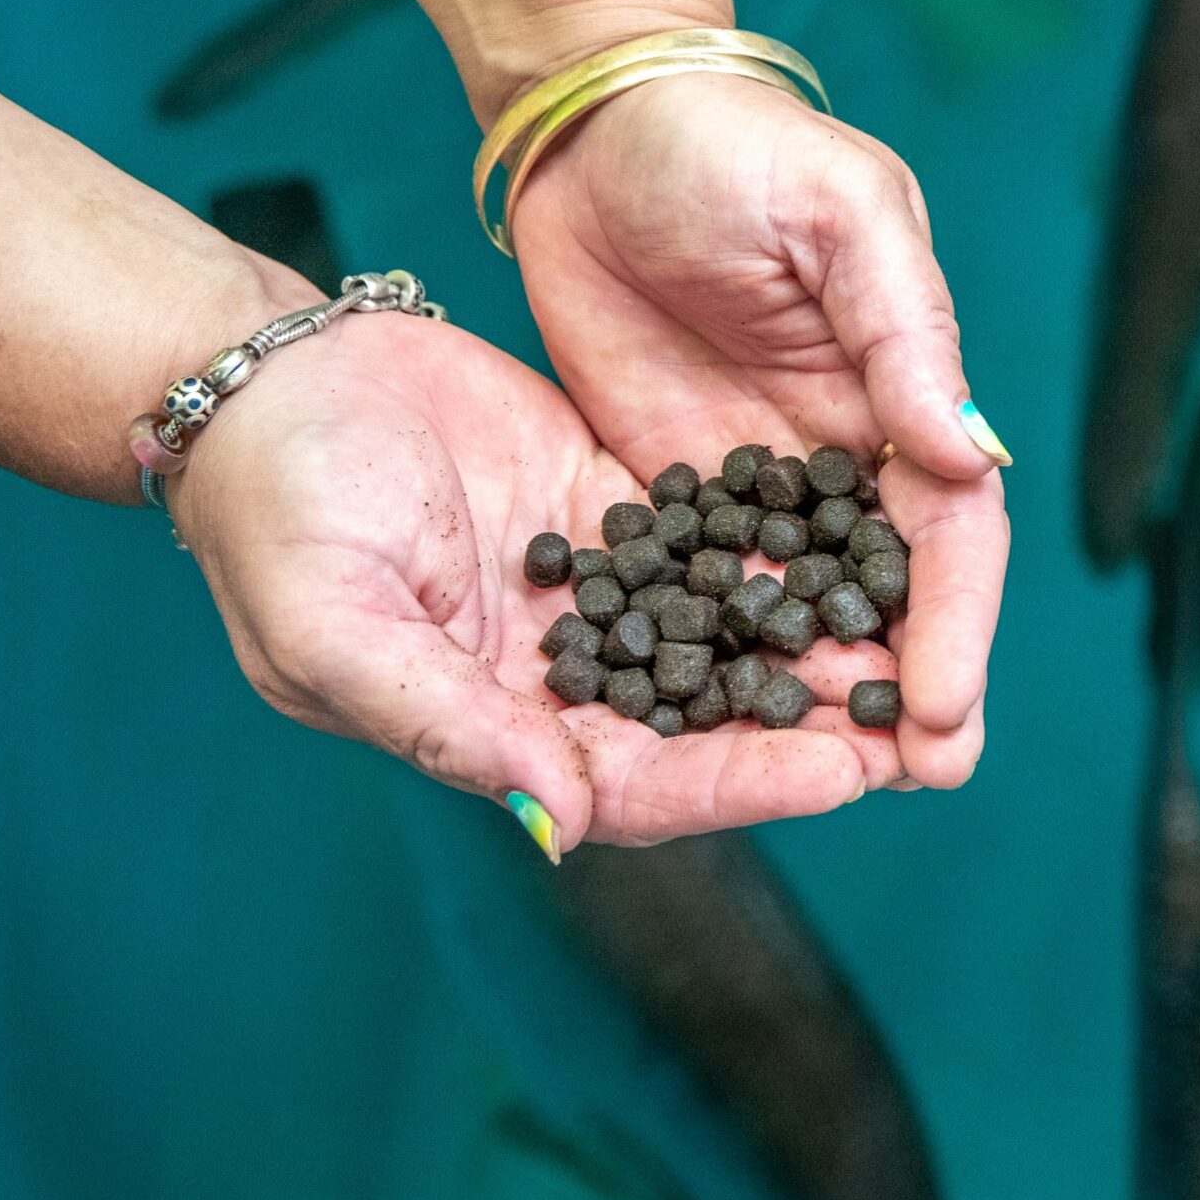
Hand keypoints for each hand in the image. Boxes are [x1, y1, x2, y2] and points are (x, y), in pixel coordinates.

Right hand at [170, 306, 915, 852]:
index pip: (640, 785)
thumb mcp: (333, 626)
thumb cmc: (278, 511)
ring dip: (817, 649)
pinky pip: (717, 543)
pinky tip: (870, 546)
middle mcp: (562, 678)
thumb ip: (443, 722)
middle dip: (812, 732)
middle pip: (708, 726)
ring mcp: (599, 594)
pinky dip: (786, 554)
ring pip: (727, 639)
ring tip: (924, 647)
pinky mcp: (620, 510)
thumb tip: (555, 820)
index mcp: (497, 731)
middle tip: (922, 730)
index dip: (737, 784)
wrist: (275, 379)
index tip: (838, 775)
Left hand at [505, 69, 1009, 790]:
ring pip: (803, 614)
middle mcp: (842, 454)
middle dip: (909, 689)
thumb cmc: (734, 148)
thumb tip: (969, 462)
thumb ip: (904, 338)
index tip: (950, 711)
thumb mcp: (841, 219)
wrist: (597, 125)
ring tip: (826, 787)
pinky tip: (713, 736)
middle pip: (890, 596)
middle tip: (912, 780)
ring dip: (820, 699)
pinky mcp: (669, 491)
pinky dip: (722, 665)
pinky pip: (704, 593)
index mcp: (903, 393)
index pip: (953, 533)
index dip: (960, 623)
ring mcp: (755, 483)